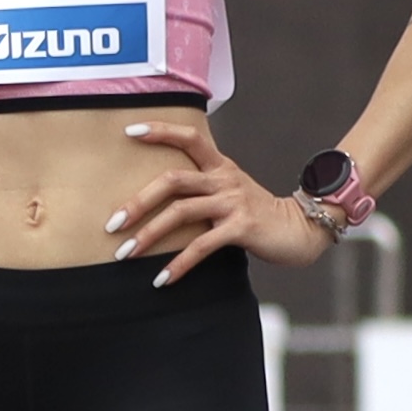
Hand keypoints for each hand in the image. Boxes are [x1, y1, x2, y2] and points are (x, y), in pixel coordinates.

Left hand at [110, 119, 325, 282]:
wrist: (300, 229)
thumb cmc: (255, 212)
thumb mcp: (228, 191)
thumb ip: (198, 188)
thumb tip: (152, 199)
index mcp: (219, 166)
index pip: (190, 138)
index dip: (161, 131)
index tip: (129, 131)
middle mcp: (224, 179)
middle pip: (172, 180)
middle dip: (137, 202)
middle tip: (111, 225)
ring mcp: (233, 202)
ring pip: (180, 213)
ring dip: (148, 235)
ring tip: (123, 254)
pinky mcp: (241, 227)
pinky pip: (201, 246)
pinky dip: (178, 264)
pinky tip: (161, 279)